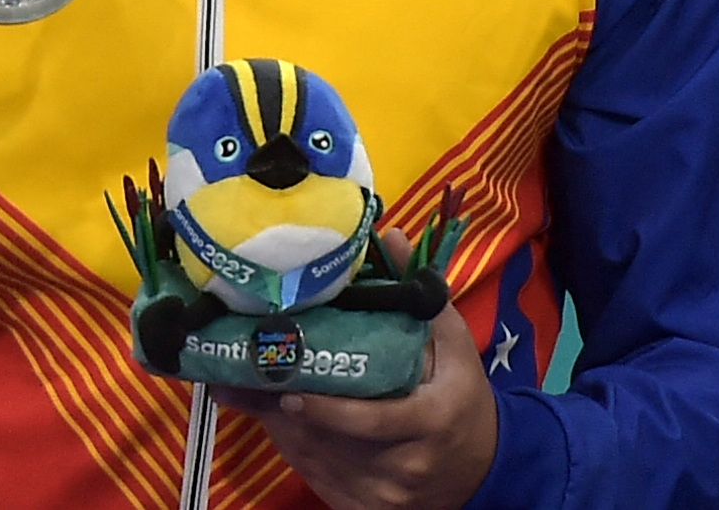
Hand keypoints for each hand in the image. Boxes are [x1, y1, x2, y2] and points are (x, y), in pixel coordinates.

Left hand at [213, 230, 498, 509]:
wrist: (481, 471)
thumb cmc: (461, 397)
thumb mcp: (454, 345)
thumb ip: (420, 295)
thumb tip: (387, 236)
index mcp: (431, 420)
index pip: (373, 422)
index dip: (328, 411)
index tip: (288, 391)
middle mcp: (404, 465)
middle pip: (331, 442)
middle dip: (282, 410)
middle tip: (238, 377)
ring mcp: (382, 494)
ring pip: (316, 460)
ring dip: (278, 426)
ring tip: (239, 390)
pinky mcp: (363, 508)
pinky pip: (316, 478)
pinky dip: (291, 447)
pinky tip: (271, 418)